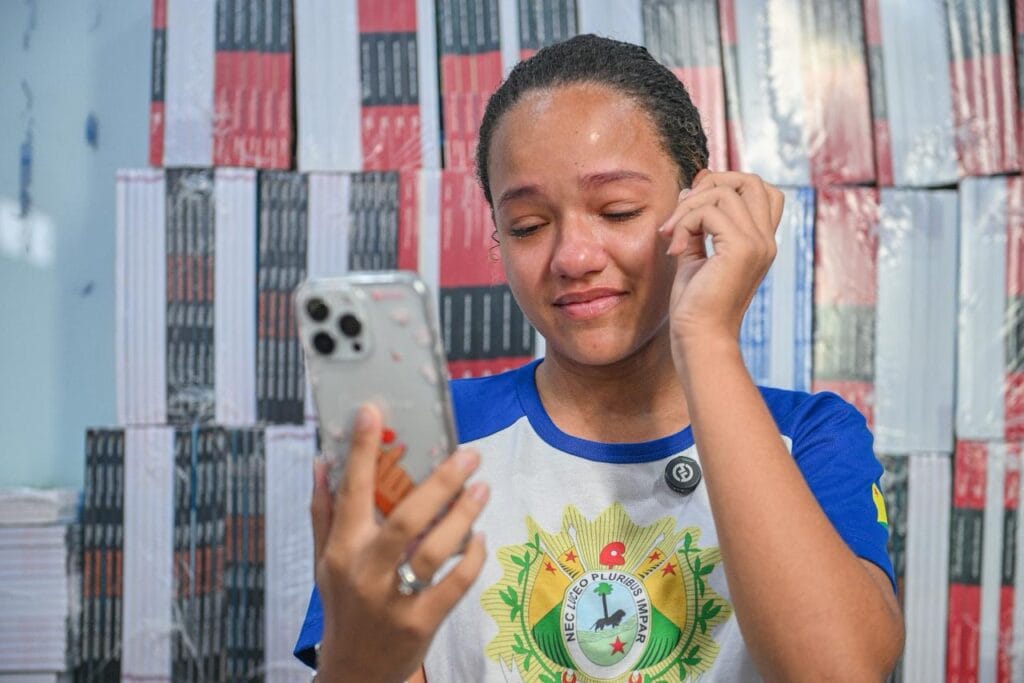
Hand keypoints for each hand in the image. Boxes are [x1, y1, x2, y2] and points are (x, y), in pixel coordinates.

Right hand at [310, 404, 488, 681]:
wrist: (355, 670)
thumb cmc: (344, 605)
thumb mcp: (325, 561)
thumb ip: (324, 512)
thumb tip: (323, 461)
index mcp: (342, 549)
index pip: (351, 492)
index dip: (362, 450)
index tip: (372, 411)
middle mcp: (366, 570)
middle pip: (406, 518)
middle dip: (440, 483)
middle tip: (468, 455)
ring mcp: (394, 598)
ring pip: (435, 549)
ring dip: (463, 516)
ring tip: (482, 490)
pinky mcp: (421, 621)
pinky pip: (454, 583)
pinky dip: (471, 558)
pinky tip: (479, 538)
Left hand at [658, 170, 783, 347]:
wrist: (699, 339)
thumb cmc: (695, 306)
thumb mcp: (695, 256)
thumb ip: (697, 225)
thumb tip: (690, 190)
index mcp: (760, 242)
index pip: (761, 191)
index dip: (728, 183)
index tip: (692, 204)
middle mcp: (765, 240)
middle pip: (752, 180)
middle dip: (711, 183)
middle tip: (682, 211)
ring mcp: (758, 244)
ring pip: (724, 192)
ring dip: (687, 207)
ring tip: (670, 235)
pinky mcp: (742, 249)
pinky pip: (709, 211)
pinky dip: (684, 222)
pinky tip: (674, 249)